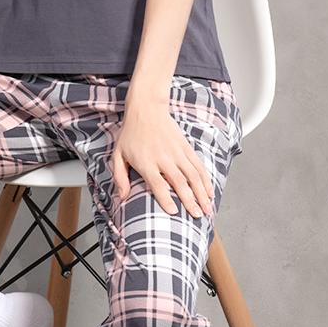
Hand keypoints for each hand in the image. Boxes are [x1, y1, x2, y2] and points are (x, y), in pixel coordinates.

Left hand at [110, 97, 213, 218]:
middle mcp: (164, 158)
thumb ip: (119, 177)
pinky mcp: (186, 147)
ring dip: (202, 193)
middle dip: (190, 201)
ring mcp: (177, 152)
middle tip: (197, 216)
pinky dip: (206, 180)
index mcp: (147, 162)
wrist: (146, 109)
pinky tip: (209, 192)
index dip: (166, 198)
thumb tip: (122, 197)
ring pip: (193, 175)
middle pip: (180, 182)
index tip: (174, 212)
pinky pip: (198, 166)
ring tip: (207, 209)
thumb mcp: (118, 155)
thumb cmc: (130, 135)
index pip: (158, 184)